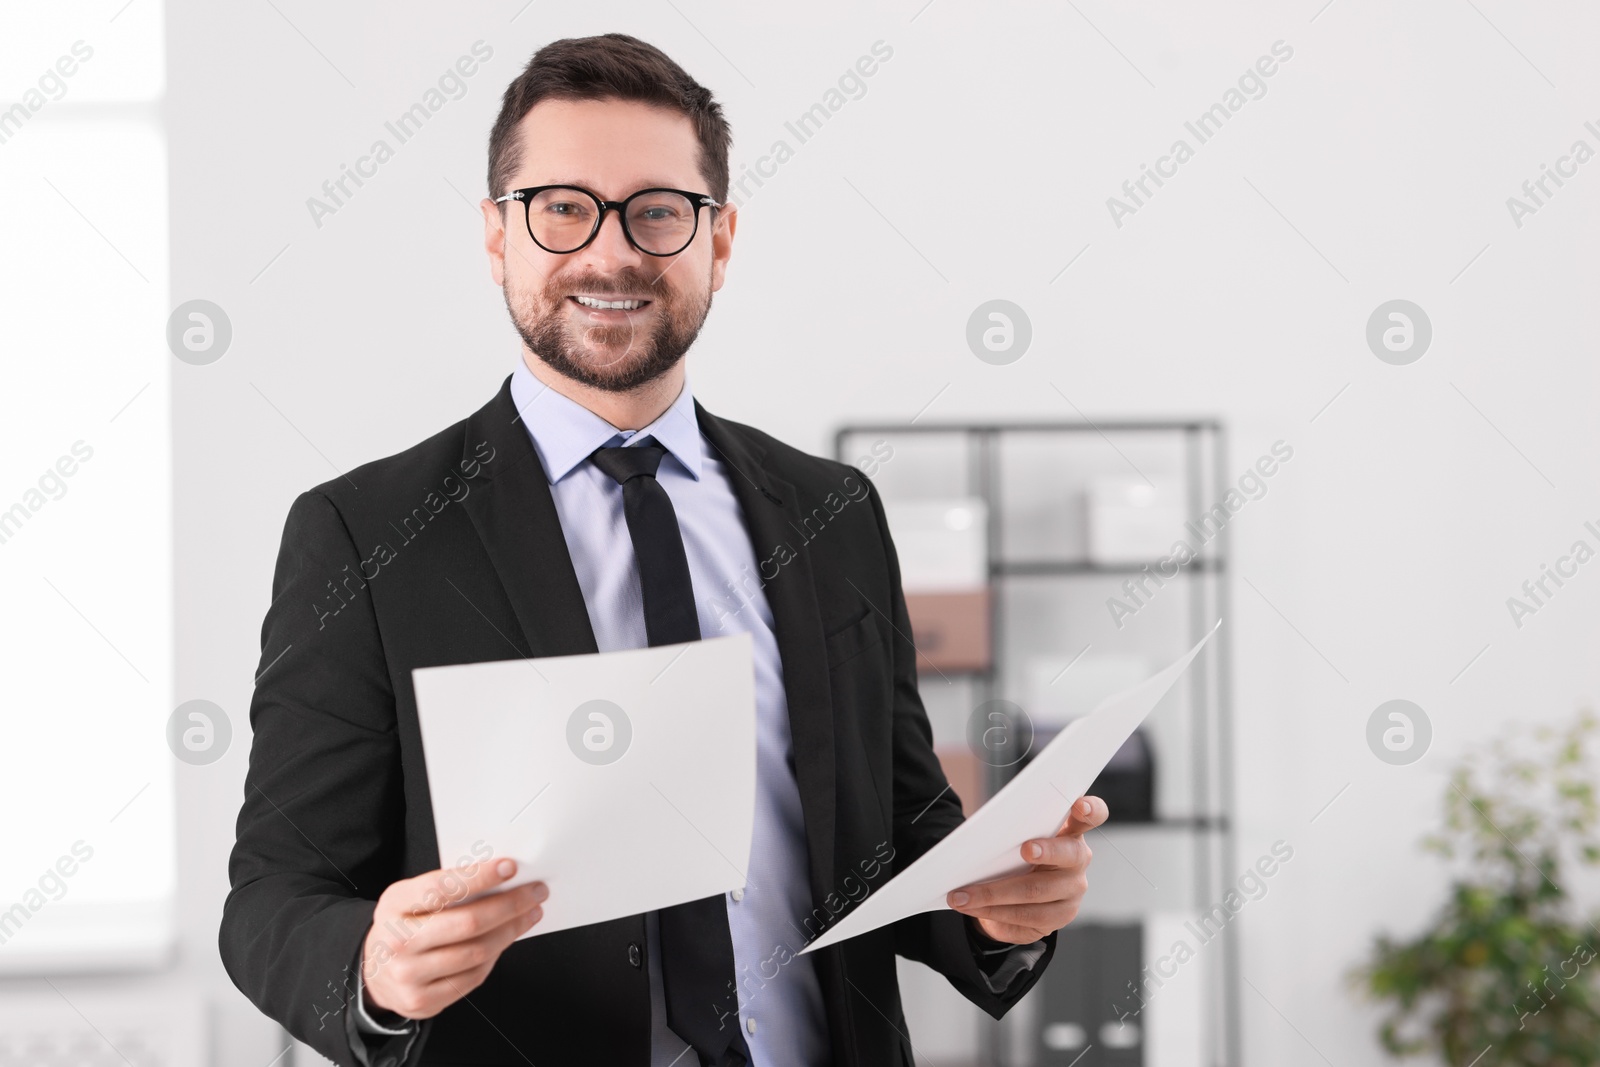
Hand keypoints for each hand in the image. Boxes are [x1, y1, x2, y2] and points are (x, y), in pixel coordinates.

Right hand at [362, 857, 546, 1019]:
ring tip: (530, 913)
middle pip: (468, 922)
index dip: (480, 876)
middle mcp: (398, 940)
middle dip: (510, 905)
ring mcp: (409, 974)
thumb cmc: (405, 924)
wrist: (374, 971)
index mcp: (394, 905)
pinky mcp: (422, 999)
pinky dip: (496, 955)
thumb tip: (503, 876)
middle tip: (536, 892)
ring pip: (477, 951)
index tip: (510, 867)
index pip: (442, 887)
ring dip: (512, 930)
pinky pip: (473, 976)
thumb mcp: (411, 897)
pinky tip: (506, 940)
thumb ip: (448, 887)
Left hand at [946, 795, 1107, 943]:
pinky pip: (1024, 918)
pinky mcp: (1059, 918)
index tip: (1079, 804)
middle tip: (1024, 849)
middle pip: (1068, 855)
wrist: (1016, 894)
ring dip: (993, 894)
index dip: (1090, 809)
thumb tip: (981, 835)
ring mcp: (1072, 892)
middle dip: (1046, 851)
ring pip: (1036, 893)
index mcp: (1070, 831)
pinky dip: (992, 912)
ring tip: (961, 895)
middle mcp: (1077, 861)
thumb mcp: (1016, 838)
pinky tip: (971, 908)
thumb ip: (1012, 831)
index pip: (1092, 816)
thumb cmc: (1016, 855)